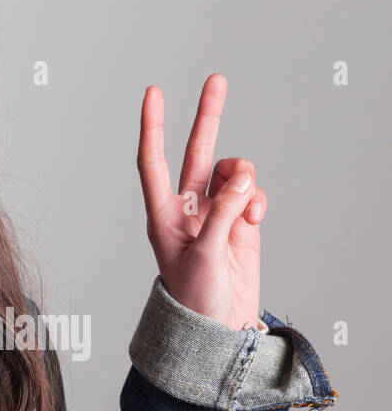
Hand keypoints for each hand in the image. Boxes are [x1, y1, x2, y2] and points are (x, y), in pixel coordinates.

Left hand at [137, 74, 267, 330]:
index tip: (153, 92)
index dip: (153, 126)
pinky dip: (257, 200)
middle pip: (196, 151)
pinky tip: (255, 220)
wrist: (220, 330)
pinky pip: (252, 194)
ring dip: (242, 178)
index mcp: (161, 213)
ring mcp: (215, 212)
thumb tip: (241, 177)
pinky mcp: (241, 222)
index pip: (152, 160)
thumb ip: (223, 213)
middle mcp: (186, 207)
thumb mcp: (204, 256)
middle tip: (216, 79)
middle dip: (207, 117)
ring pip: (231, 173)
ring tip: (246, 205)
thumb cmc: (197, 299)